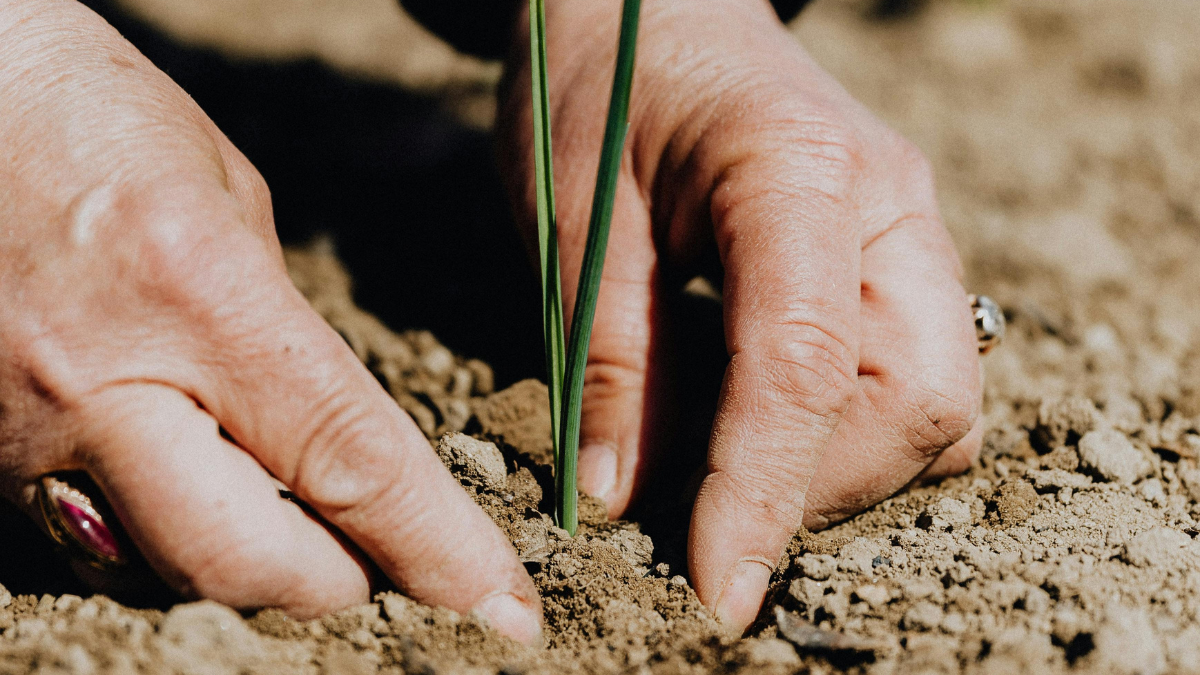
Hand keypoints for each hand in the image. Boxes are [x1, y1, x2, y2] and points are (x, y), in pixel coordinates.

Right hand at [0, 0, 539, 642]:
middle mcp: (99, 385)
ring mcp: (20, 437)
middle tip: (384, 565)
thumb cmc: (91, 115)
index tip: (503, 606)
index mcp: (196, 294)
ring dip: (251, 569)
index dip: (436, 549)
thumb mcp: (229, 200)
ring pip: (162, 573)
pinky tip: (201, 494)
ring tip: (298, 527)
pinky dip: (165, 542)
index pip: (348, 460)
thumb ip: (283, 331)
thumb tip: (329, 435)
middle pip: (247, 563)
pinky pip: (92, 545)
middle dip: (338, 584)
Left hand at [499, 0, 981, 631]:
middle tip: (700, 511)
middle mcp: (890, 204)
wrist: (648, 4)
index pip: (807, 365)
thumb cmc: (599, 82)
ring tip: (720, 465)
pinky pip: (912, 381)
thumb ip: (609, 356)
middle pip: (918, 402)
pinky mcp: (896, 260)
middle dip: (816, 486)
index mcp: (799, 170)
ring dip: (835, 468)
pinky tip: (756, 421)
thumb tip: (625, 500)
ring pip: (934, 405)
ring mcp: (908, 231)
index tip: (718, 590)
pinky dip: (844, 433)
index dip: (765, 494)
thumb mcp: (574, 212)